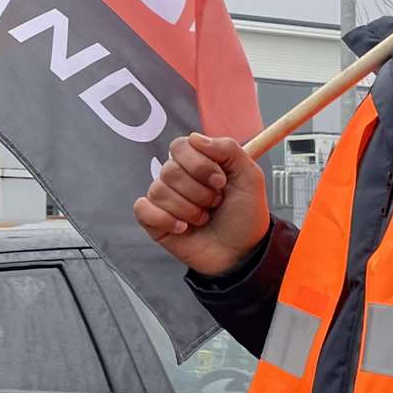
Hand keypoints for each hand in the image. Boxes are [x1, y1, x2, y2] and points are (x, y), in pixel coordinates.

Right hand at [134, 132, 269, 276]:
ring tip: (203, 218)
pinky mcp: (154, 221)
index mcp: (198, 162)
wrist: (243, 253)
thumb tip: (196, 138)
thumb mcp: (250, 177)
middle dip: (198, 192)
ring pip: (158, 190)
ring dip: (188, 209)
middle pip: (169, 169)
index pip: (180, 146)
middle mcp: (179, 178)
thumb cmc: (245, 216)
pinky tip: (183, 228)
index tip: (220, 181)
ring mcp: (165, 199)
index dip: (199, 164)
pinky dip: (165, 219)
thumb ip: (228, 149)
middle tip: (215, 204)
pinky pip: (142, 209)